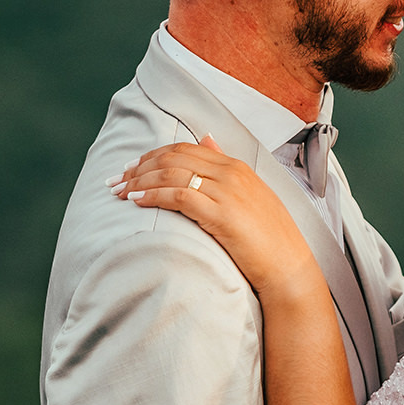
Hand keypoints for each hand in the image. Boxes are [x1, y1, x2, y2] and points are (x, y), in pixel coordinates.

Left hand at [108, 137, 322, 303]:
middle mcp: (231, 173)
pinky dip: (153, 196)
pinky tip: (137, 201)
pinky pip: (178, 196)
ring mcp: (227, 192)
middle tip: (115, 180)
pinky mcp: (221, 213)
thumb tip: (207, 139)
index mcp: (237, 166)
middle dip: (139, 167)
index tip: (131, 168)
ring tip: (119, 192)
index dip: (153, 155)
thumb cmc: (268, 237)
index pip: (185, 149)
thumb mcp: (249, 194)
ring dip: (139, 181)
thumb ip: (225, 167)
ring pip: (171, 174)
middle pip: (173, 158)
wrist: (287, 265)